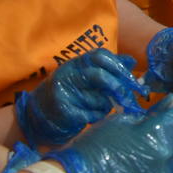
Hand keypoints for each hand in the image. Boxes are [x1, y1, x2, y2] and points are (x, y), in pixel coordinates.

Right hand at [14, 50, 146, 147]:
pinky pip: (91, 114)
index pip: (100, 56)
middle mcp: (68, 74)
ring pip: (99, 99)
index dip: (118, 66)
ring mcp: (64, 93)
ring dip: (107, 105)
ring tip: (101, 107)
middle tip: (126, 96)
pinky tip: (93, 115)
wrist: (40, 112)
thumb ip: (108, 67)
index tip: (131, 77)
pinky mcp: (64, 111)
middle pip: (100, 76)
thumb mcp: (85, 74)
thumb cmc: (71, 91)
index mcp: (76, 63)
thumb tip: (132, 61)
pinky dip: (98, 116)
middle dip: (118, 87)